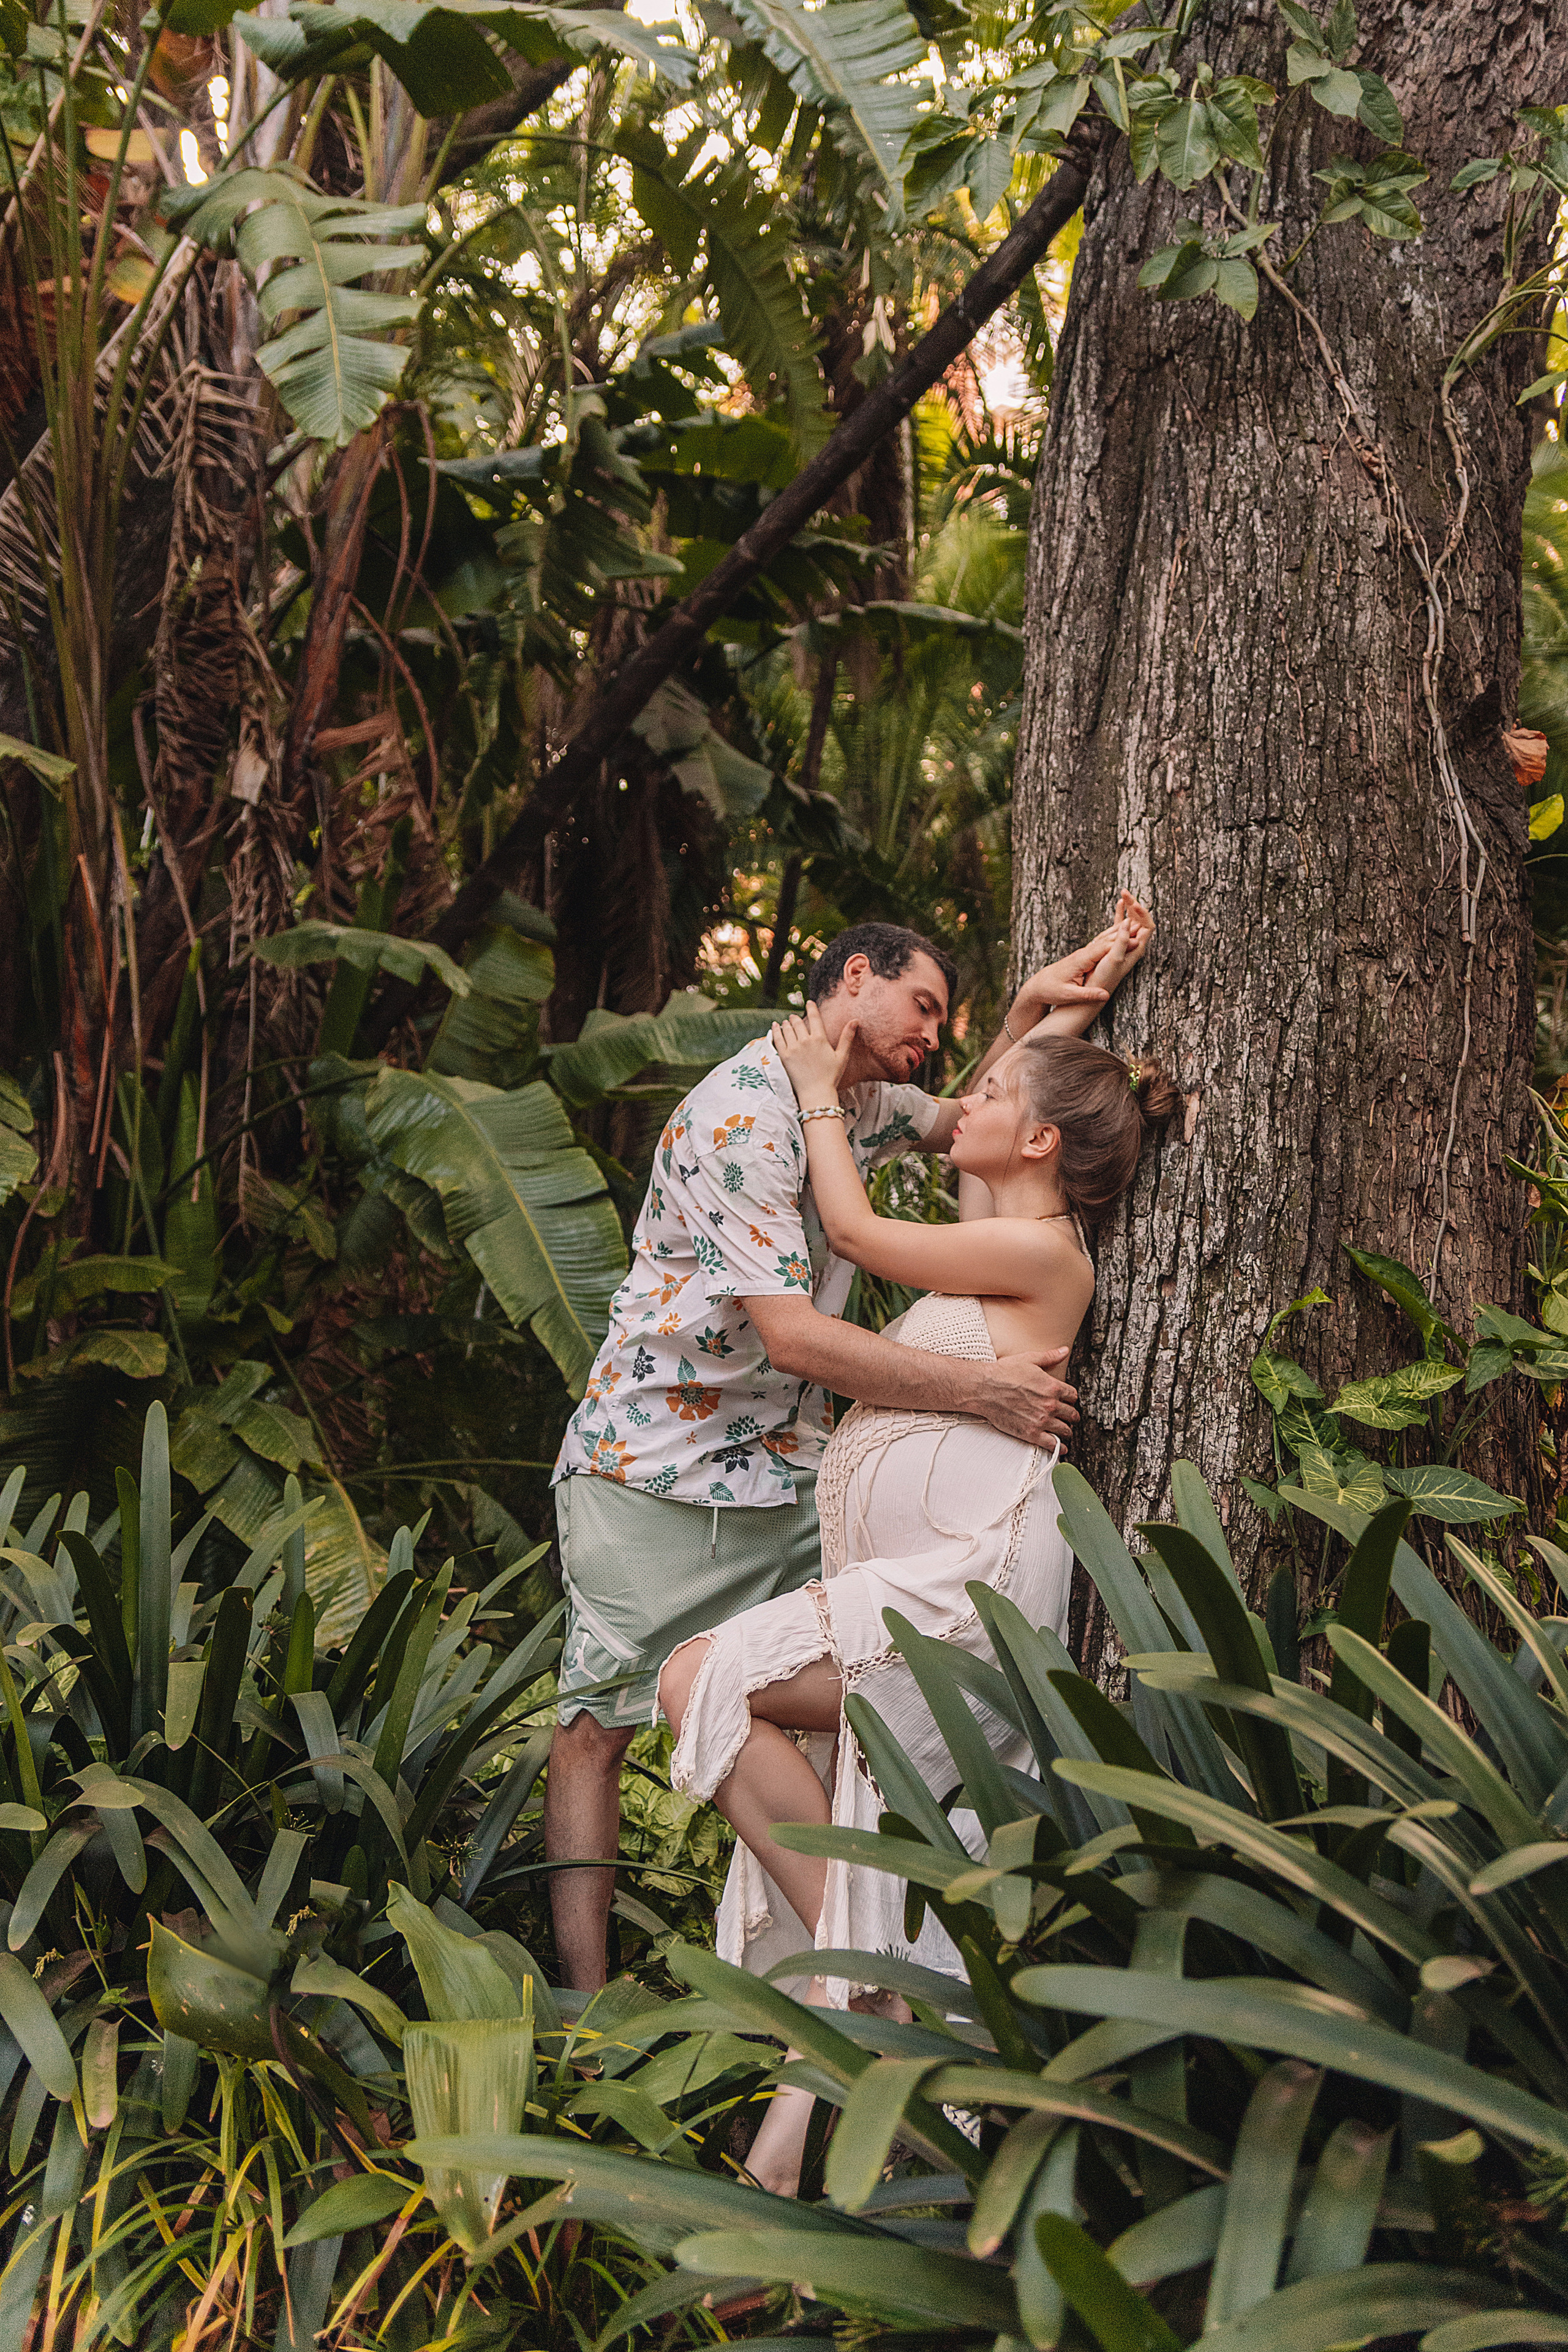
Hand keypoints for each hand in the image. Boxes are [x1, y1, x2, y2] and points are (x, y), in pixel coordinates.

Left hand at [771, 1002, 855, 1108]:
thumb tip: (855, 1020)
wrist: (816, 1093)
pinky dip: (775, 1030)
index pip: (814, 1017)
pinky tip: (775, 1026)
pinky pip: (777, 1039)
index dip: (811, 1008)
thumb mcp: (842, 1056)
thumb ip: (847, 1037)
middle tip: (794, 1016)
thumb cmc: (831, 1076)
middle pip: (798, 1022)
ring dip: (786, 1023)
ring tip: (786, 1021)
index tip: (808, 1002)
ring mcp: (793, 1048)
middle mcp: (805, 1041)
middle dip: (796, 1017)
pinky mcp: (784, 1056)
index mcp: (820, 1039)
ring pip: (787, 1029)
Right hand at [972, 1350, 1078, 1447]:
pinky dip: (1059, 1447)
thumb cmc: (1003, 1373)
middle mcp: (1051, 1404)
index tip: (1067, 1400)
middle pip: (1072, 1414)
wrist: (984, 1388)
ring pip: (1065, 1430)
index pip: (1073, 1396)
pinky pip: (1053, 1444)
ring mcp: (1042, 1420)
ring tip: (1064, 1430)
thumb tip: (1064, 1350)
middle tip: (1068, 1416)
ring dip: (1066, 1430)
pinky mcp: (1031, 1434)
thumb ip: (1049, 1357)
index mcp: (1053, 1386)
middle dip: (1071, 1415)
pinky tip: (1062, 1447)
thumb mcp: (1028, 1359)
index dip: (1070, 1398)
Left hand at [1013, 892, 1153, 1025]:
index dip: (1120, 945)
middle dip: (1125, 933)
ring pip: (1105, 938)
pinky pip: (1102, 942)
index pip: (1103, 949)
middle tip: (1145, 927)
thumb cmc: (1051, 990)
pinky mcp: (1085, 954)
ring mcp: (1084, 952)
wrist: (1038, 985)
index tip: (1136, 942)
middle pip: (1107, 939)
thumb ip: (1087, 994)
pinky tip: (1123, 929)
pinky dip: (1113, 934)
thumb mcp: (1068, 996)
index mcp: (1080, 960)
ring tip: (1139, 922)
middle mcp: (1083, 952)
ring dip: (1121, 930)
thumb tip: (1105, 996)